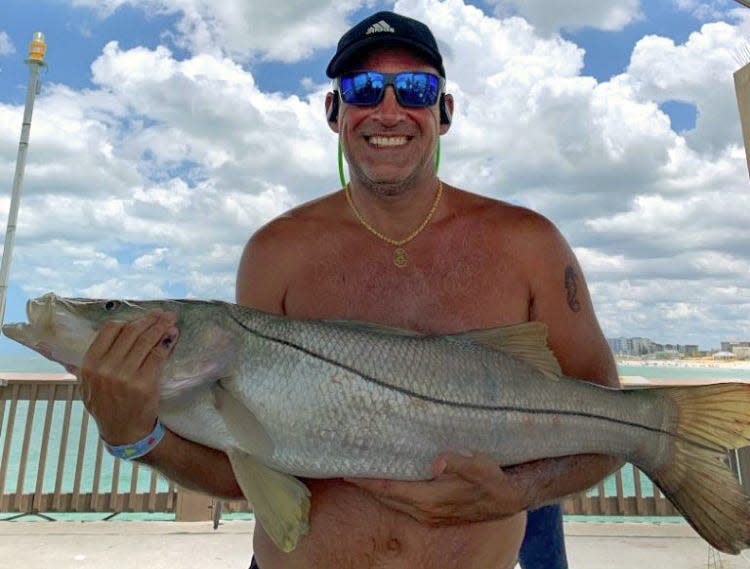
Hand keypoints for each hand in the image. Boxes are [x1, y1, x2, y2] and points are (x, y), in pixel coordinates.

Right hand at [74, 310, 177, 444]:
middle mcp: (105, 369)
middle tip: (163, 314)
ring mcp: (125, 376)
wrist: (124, 432)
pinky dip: (167, 342)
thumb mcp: (86, 386)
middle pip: (131, 332)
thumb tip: (60, 346)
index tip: (141, 317)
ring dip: (161, 327)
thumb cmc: (106, 406)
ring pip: (146, 341)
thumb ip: (82, 365)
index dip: (128, 321)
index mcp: (89, 365)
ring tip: (171, 320)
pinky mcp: (144, 384)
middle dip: (149, 320)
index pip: (109, 330)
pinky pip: (157, 355)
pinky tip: (172, 336)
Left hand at [345, 452, 528, 525]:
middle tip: (345, 470)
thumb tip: (436, 462)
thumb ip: (457, 463)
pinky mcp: (436, 513)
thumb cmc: (492, 478)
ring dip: (377, 491)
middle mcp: (426, 511)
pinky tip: (388, 484)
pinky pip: (405, 504)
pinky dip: (391, 494)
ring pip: (395, 503)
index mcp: (430, 499)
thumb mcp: (478, 465)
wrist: (509, 497)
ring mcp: (430, 515)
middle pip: (387, 498)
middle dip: (366, 486)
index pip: (390, 489)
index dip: (368, 481)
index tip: (348, 471)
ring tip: (361, 476)